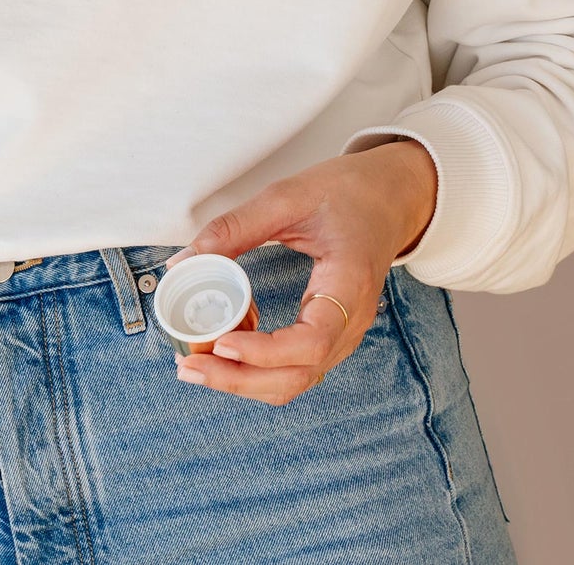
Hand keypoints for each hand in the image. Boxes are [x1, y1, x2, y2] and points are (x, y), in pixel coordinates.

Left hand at [167, 138, 438, 405]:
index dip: (264, 352)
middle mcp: (352, 320)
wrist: (390, 196)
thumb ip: (235, 227)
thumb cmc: (348, 192)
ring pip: (296, 379)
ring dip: (246, 381)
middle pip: (298, 376)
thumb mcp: (289, 196)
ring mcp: (345, 332)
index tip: (222, 344)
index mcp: (350, 284)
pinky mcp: (333, 332)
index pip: (312, 341)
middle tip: (191, 367)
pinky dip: (259, 366)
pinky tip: (228, 344)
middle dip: (240, 381)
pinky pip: (297, 365)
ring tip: (198, 364)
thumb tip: (184, 261)